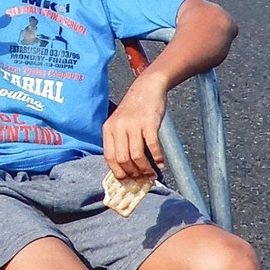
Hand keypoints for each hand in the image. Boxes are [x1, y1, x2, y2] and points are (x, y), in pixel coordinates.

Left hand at [103, 72, 166, 186]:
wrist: (147, 87)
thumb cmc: (135, 109)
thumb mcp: (121, 124)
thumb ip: (120, 142)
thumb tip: (127, 169)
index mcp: (108, 129)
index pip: (109, 157)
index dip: (118, 173)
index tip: (126, 183)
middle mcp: (118, 127)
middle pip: (122, 159)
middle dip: (132, 174)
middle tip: (141, 180)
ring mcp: (133, 124)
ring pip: (136, 156)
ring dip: (145, 169)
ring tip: (152, 175)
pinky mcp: (148, 122)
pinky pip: (152, 146)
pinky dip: (157, 158)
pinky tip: (161, 164)